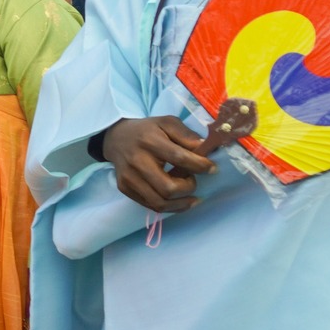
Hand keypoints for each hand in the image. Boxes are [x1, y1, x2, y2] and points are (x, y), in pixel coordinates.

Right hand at [100, 116, 217, 213]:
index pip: (178, 158)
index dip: (200, 166)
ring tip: (190, 195)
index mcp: (150, 141)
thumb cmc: (148, 131)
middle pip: (168, 188)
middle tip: (193, 180)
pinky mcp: (124, 188)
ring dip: (181, 203)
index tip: (212, 168)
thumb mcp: (168, 123)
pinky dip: (170, 206)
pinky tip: (178, 200)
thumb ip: (186, 135)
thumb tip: (205, 149)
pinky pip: (151, 205)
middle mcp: (137, 161)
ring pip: (160, 203)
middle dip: (189, 187)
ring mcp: (129, 177)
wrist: (117, 138)